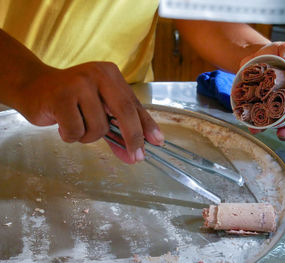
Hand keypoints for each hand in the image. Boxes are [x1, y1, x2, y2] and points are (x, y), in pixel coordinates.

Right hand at [12, 62, 163, 162]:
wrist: (33, 88)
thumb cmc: (70, 100)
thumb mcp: (98, 112)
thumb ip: (116, 133)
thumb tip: (132, 157)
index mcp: (111, 74)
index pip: (134, 105)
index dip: (147, 126)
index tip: (157, 142)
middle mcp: (98, 74)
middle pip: (124, 112)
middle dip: (132, 138)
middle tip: (136, 157)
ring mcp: (79, 83)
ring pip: (98, 127)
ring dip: (87, 136)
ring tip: (75, 124)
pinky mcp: (60, 96)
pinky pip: (76, 131)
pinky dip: (70, 136)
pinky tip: (61, 124)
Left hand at [240, 41, 284, 140]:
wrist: (252, 56)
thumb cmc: (273, 53)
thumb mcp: (283, 48)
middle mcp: (283, 101)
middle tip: (284, 132)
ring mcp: (268, 104)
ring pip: (270, 122)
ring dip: (265, 129)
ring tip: (258, 130)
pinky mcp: (254, 104)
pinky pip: (253, 116)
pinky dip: (250, 122)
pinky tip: (247, 125)